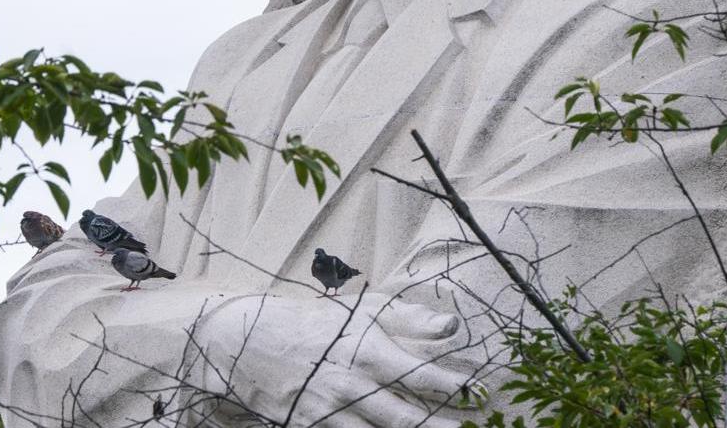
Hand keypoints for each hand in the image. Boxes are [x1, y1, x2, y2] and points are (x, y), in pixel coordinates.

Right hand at [175, 292, 476, 426]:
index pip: (419, 375)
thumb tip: (451, 326)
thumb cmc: (312, 323)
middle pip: (404, 417)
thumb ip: (406, 320)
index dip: (454, 386)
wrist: (246, 342)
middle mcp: (350, 386)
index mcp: (365, 352)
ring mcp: (329, 412)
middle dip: (439, 427)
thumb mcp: (358, 311)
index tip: (480, 391)